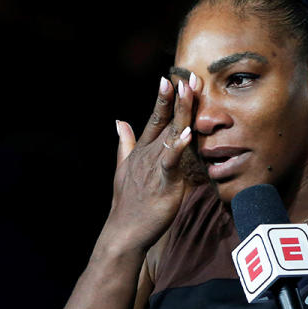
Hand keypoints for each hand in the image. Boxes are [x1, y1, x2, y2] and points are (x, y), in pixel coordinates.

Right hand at [103, 75, 197, 250]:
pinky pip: (172, 162)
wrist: (124, 231)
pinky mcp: (163, 182)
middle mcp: (147, 154)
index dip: (163, 98)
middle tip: (187, 76)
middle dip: (176, 98)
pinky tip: (188, 134)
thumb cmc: (128, 203)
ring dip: (180, 113)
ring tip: (188, 93)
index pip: (154, 118)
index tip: (170, 78)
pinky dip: (179, 147)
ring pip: (171, 134)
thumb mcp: (123, 168)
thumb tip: (119, 121)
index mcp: (141, 150)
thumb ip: (124, 143)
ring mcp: (154, 167)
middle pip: (165, 120)